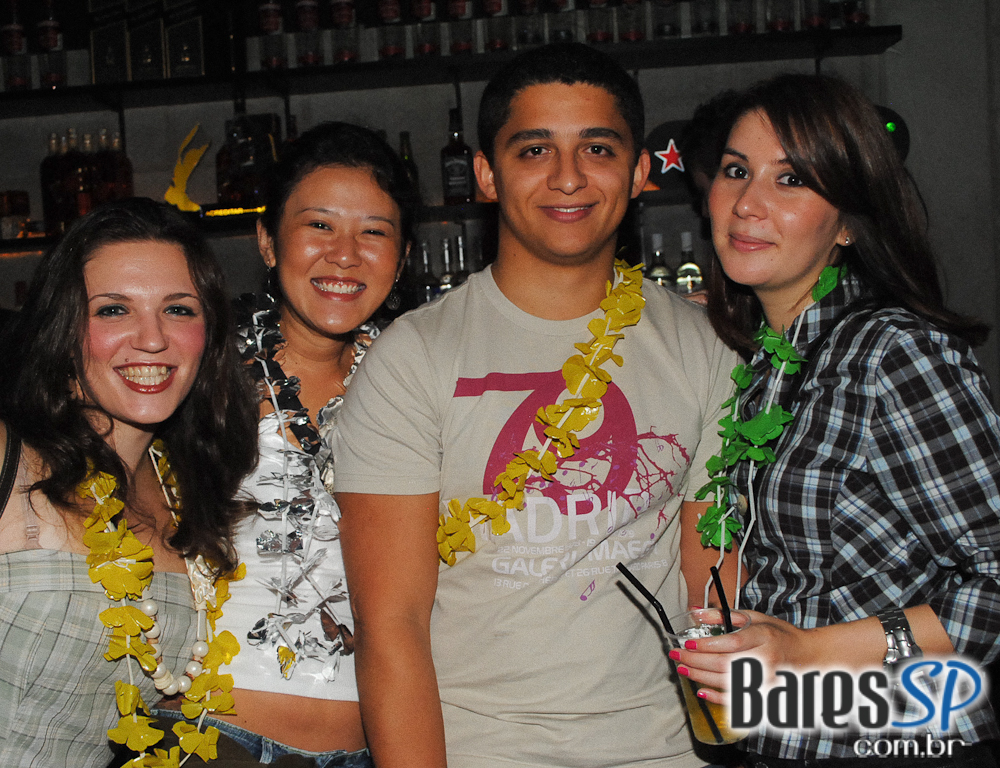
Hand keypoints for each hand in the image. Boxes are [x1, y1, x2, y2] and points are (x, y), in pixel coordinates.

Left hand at [668, 611, 818, 704]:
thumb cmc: (779, 635)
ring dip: (700, 676)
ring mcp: (765, 680)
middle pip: (725, 663)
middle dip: (696, 660)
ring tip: (683, 668)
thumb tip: (696, 611)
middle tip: (677, 655)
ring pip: (727, 682)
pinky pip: (737, 700)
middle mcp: (765, 659)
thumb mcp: (755, 617)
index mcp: (763, 637)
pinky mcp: (764, 694)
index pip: (731, 642)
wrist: (807, 657)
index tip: (687, 644)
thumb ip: (725, 614)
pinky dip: (717, 697)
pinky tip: (701, 690)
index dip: (707, 645)